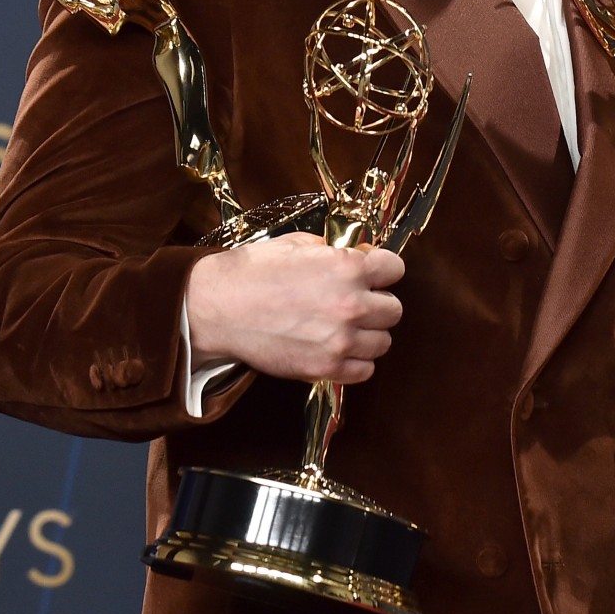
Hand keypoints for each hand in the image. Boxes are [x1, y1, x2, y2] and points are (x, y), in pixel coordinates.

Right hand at [185, 233, 404, 383]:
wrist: (219, 308)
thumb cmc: (253, 272)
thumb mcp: (298, 244)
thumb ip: (335, 251)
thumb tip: (359, 257)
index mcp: (347, 268)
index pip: (395, 269)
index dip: (382, 270)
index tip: (372, 274)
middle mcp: (351, 305)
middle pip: (394, 309)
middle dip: (377, 303)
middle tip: (356, 301)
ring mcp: (340, 340)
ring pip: (383, 342)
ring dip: (368, 334)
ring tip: (344, 327)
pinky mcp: (326, 368)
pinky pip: (365, 370)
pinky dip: (355, 361)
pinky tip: (337, 348)